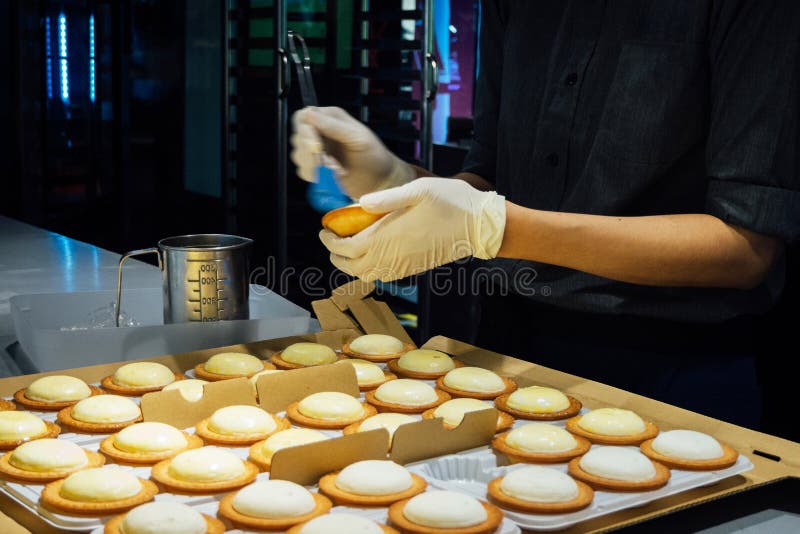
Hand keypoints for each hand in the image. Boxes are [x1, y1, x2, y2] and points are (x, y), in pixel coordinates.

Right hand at [290, 106, 415, 198]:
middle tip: (326, 160)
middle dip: (310, 151)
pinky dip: (315, 175)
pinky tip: (330, 176)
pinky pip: (303, 171)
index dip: (305, 131)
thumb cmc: (374, 155)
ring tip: (335, 169)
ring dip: (314, 165)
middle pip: (297, 137)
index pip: (303, 117)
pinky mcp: (316, 168)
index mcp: (329, 118)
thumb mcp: (357, 137)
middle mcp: (320, 133)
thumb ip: (333, 126)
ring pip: (298, 155)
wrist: (379, 181)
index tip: (316, 145)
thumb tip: (310, 114)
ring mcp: (317, 152)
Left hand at [319, 178, 506, 281]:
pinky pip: (384, 276)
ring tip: (347, 248)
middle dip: (336, 255)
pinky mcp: (414, 269)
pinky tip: (371, 254)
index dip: (330, 241)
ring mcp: (405, 266)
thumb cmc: (452, 201)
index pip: (347, 247)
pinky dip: (369, 269)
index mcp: (390, 237)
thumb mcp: (419, 189)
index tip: (324, 228)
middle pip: (352, 267)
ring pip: (367, 275)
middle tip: (331, 239)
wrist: (481, 225)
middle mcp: (394, 256)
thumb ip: (387, 198)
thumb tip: (359, 202)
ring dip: (351, 265)